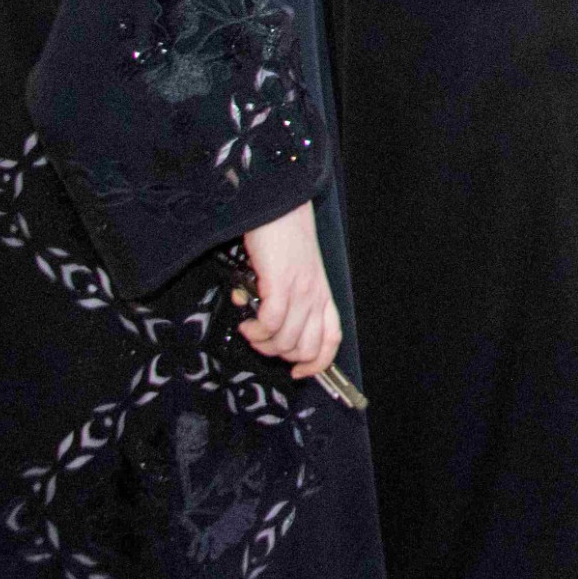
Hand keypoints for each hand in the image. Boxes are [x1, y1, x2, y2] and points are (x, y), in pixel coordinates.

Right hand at [237, 203, 341, 380]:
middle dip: (279, 355)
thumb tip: (258, 319)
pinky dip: (255, 330)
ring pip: (285, 342)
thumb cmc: (283, 237)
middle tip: (260, 341)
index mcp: (323, 294)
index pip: (332, 340)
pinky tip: (245, 321)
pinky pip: (270, 324)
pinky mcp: (282, 284)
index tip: (297, 373)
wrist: (279, 205)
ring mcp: (301, 291)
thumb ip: (282, 298)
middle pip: (306, 349)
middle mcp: (316, 296)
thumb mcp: (293, 272)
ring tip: (249, 329)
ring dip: (261, 343)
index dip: (317, 363)